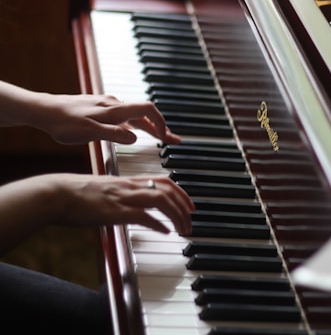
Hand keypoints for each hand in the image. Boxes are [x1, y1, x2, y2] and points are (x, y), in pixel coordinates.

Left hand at [33, 93, 180, 144]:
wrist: (42, 110)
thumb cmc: (63, 122)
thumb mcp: (89, 132)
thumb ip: (114, 134)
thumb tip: (135, 138)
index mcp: (115, 110)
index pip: (148, 110)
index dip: (161, 122)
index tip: (167, 136)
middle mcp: (114, 104)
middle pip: (144, 114)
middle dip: (160, 127)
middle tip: (172, 139)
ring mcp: (107, 105)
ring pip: (134, 115)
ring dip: (149, 126)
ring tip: (159, 137)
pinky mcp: (100, 108)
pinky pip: (124, 115)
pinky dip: (135, 124)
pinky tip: (133, 131)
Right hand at [52, 174, 193, 234]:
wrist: (57, 194)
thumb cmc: (77, 194)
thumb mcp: (106, 190)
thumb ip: (123, 195)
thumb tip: (134, 208)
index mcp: (128, 180)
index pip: (164, 181)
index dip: (181, 192)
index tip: (190, 205)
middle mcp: (129, 186)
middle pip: (168, 190)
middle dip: (184, 205)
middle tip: (190, 220)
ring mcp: (123, 198)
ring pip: (161, 200)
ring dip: (176, 215)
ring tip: (182, 229)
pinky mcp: (115, 211)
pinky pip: (143, 215)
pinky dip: (158, 224)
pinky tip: (165, 232)